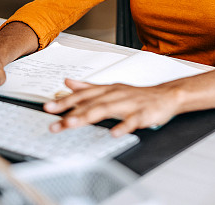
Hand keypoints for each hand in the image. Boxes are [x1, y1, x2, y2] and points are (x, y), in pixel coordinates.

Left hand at [42, 79, 178, 136]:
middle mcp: (115, 95)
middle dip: (72, 112)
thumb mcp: (111, 88)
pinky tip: (114, 133)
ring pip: (107, 109)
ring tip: (73, 124)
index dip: (64, 101)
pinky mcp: (143, 114)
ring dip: (88, 116)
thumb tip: (68, 82)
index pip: (83, 95)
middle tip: (55, 122)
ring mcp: (129, 104)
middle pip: (91, 103)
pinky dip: (123, 126)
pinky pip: (132, 120)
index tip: (48, 108)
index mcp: (107, 90)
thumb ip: (88, 87)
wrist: (167, 95)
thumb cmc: (137, 95)